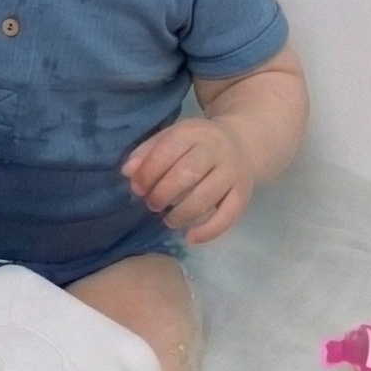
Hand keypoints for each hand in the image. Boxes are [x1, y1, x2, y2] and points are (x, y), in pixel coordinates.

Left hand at [123, 119, 252, 243]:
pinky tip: (190, 238)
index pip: (168, 150)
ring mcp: (232, 172)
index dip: (148, 172)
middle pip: (188, 173)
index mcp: (193, 132)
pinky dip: (208, 230)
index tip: (137, 188)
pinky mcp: (243, 193)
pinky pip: (228, 215)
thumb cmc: (196, 144)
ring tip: (168, 220)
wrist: (242, 143)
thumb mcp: (172, 137)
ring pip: (206, 196)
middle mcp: (216, 150)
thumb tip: (127, 173)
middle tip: (151, 204)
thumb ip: (147, 152)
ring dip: (182, 214)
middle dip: (163, 193)